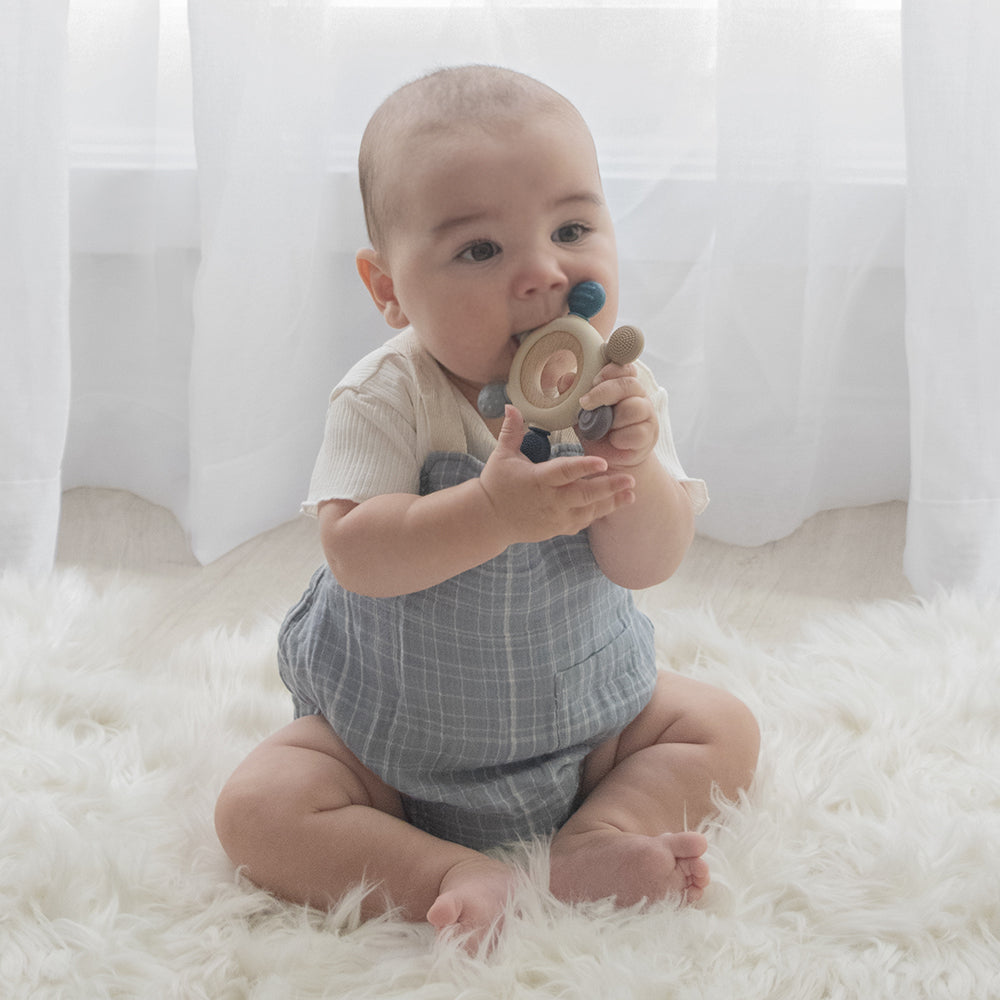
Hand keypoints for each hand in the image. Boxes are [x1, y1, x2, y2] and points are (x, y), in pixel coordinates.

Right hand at [478, 406, 635, 544]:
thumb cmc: (496, 484)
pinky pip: (582, 522)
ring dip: (611, 503)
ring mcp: (555, 517)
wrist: (489, 519)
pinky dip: (598, 513)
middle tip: (631, 478)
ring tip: (631, 494)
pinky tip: (614, 504)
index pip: (564, 472)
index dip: (584, 466)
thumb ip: (512, 431)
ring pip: (588, 511)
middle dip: (609, 487)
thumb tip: (511, 405)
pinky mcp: (557, 528)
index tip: (604, 460)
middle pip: (584, 494)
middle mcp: (550, 500)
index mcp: (538, 479)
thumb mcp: (501, 455)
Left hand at [577, 363, 658, 468]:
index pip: (625, 367)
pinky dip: (619, 438)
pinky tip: (614, 441)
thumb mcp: (579, 411)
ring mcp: (647, 414)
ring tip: (603, 428)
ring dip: (613, 419)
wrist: (606, 459)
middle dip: (604, 392)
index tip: (593, 380)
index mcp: (623, 384)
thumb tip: (565, 380)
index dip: (610, 370)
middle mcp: (638, 395)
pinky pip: (636, 432)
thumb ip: (572, 395)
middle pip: (629, 384)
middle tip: (585, 403)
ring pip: (634, 408)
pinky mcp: (649, 435)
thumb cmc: (595, 430)